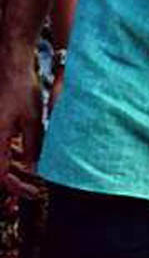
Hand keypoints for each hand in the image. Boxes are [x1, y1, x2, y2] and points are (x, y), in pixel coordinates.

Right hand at [0, 40, 42, 197]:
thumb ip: (34, 147)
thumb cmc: (22, 90)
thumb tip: (37, 170)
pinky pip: (1, 151)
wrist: (10, 66)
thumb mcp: (34, 120)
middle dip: (14, 184)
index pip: (1, 176)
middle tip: (33, 190)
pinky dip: (11, 159)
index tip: (34, 191)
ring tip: (31, 179)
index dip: (16, 188)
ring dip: (13, 173)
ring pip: (0, 162)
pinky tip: (25, 160)